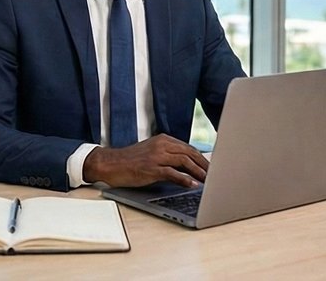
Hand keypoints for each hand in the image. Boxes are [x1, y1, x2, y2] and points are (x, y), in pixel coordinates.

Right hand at [84, 133, 209, 187]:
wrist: (111, 163)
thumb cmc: (131, 160)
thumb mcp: (152, 152)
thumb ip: (168, 155)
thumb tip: (187, 166)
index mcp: (163, 140)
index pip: (188, 148)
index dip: (202, 158)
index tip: (211, 166)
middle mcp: (162, 145)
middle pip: (189, 153)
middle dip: (204, 164)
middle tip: (214, 174)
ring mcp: (157, 156)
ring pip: (184, 161)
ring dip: (198, 171)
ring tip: (208, 180)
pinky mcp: (151, 168)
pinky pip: (172, 173)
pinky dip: (184, 179)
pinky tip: (192, 184)